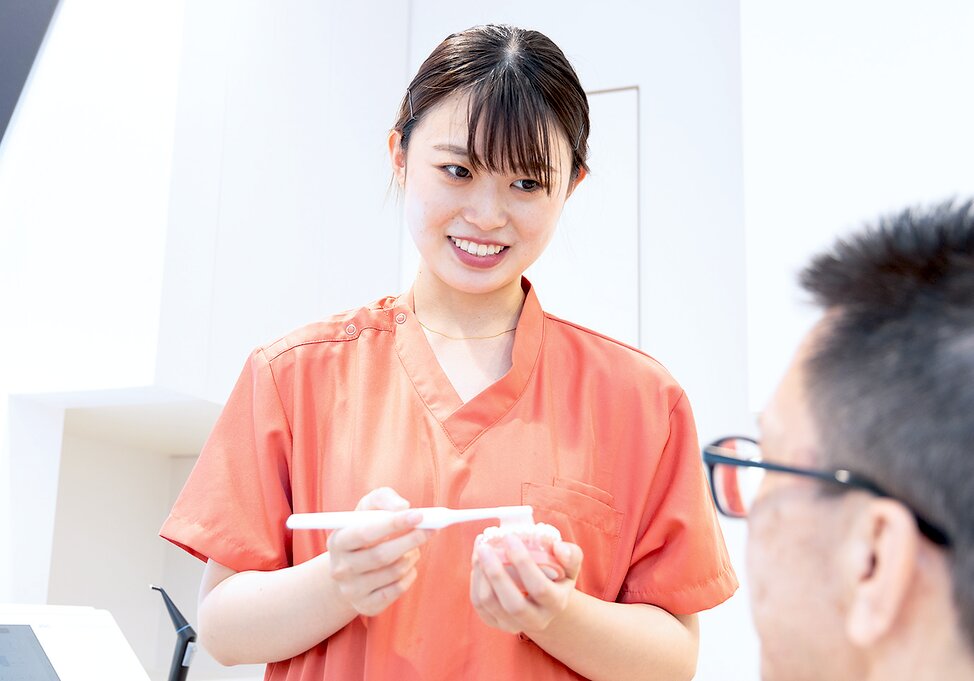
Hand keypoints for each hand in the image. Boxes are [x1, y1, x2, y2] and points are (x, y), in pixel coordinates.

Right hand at [326, 487, 430, 616]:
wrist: (349, 570)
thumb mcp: (367, 509)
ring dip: (411, 556)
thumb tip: (402, 507)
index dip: (394, 523)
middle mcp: (340, 568)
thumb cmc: (363, 531)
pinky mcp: (367, 606)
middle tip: (431, 529)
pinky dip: (410, 574)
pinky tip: (408, 565)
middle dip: (411, 540)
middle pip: (381, 556)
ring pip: (394, 572)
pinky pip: (398, 590)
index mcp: (338, 541)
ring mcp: (352, 590)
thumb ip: (383, 499)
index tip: (419, 515)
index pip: (365, 532)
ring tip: (414, 547)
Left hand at [470, 534, 582, 634]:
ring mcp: (514, 624)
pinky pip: (479, 604)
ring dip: (481, 574)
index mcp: (556, 603)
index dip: (523, 562)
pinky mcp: (495, 622)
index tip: (510, 538)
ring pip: (490, 604)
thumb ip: (571, 554)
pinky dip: (476, 581)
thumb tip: (558, 547)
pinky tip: (478, 562)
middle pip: (513, 604)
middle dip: (496, 574)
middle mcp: (536, 620)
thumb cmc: (556, 576)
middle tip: (486, 547)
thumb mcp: (569, 565)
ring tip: (481, 550)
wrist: (543, 601)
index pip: (539, 587)